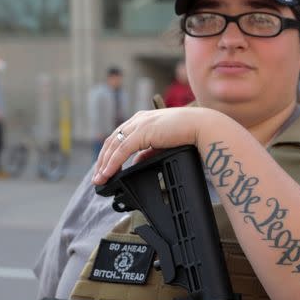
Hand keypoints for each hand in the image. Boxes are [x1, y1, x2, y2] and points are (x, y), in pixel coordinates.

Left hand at [92, 107, 219, 184]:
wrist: (201, 127)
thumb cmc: (188, 134)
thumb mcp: (162, 144)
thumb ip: (147, 152)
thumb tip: (135, 163)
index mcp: (143, 119)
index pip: (119, 136)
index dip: (109, 153)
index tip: (104, 168)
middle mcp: (138, 119)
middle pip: (112, 140)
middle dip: (102, 160)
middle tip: (98, 177)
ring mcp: (139, 124)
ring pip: (114, 145)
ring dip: (104, 163)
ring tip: (100, 179)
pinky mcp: (142, 132)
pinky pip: (122, 150)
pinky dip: (113, 163)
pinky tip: (108, 173)